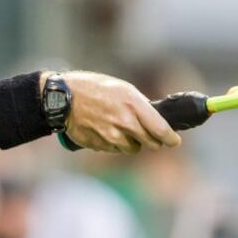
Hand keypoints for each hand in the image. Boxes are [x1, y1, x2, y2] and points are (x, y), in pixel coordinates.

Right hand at [58, 72, 181, 153]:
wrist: (63, 99)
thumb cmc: (93, 88)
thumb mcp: (122, 88)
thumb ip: (140, 105)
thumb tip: (155, 119)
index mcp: (133, 104)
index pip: (160, 129)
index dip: (171, 139)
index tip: (174, 141)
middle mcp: (124, 122)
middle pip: (150, 143)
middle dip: (154, 141)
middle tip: (151, 136)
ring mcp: (111, 136)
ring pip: (133, 149)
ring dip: (133, 143)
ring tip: (123, 130)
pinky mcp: (100, 145)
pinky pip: (115, 150)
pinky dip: (116, 144)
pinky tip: (107, 131)